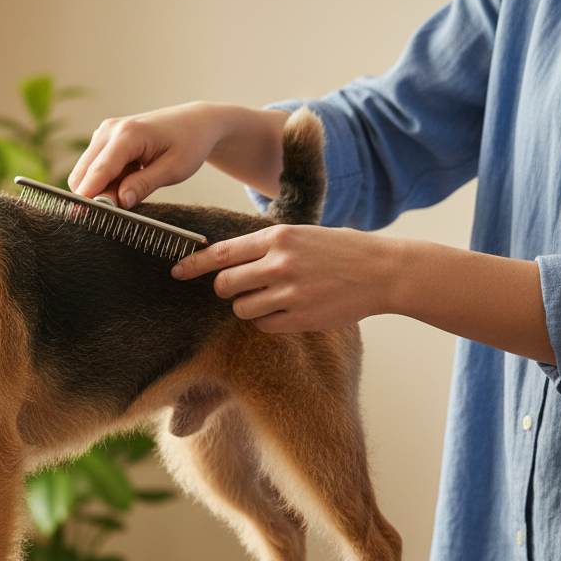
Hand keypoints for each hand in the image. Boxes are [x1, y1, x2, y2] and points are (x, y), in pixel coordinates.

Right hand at [69, 102, 227, 207]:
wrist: (194, 122)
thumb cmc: (188, 143)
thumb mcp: (173, 169)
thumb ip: (144, 185)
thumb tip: (120, 202)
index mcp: (128, 134)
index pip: (98, 171)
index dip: (89, 197)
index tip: (87, 219)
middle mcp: (109, 130)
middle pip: (83, 174)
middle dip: (96, 196)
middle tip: (123, 206)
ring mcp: (104, 132)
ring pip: (84, 173)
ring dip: (101, 188)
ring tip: (132, 185)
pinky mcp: (103, 139)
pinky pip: (92, 168)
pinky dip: (104, 180)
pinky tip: (129, 176)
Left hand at [171, 225, 401, 332]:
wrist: (383, 271)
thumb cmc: (342, 250)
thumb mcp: (302, 235)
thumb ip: (266, 245)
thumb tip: (226, 257)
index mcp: (277, 237)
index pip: (221, 252)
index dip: (193, 264)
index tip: (177, 271)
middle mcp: (279, 263)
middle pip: (225, 284)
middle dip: (226, 289)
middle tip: (240, 287)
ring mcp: (290, 292)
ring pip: (241, 308)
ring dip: (248, 306)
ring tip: (272, 297)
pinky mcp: (301, 317)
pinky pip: (263, 325)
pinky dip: (268, 321)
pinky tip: (287, 310)